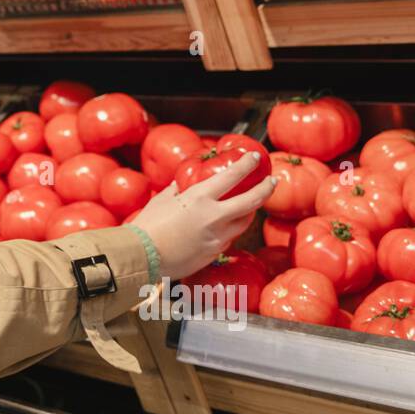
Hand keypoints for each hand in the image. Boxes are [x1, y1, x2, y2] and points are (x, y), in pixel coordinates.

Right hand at [130, 151, 276, 280]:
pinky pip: (228, 238)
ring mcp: (217, 237)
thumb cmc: (148, 225)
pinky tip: (223, 225)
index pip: (232, 176)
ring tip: (251, 204)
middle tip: (272, 182)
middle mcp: (213, 217)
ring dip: (250, 211)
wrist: (142, 256)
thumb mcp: (163, 199)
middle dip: (265, 189)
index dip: (246, 164)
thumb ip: (179, 189)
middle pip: (251, 201)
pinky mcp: (215, 252)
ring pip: (244, 222)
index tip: (254, 157)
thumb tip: (186, 181)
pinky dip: (230, 229)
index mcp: (199, 198)